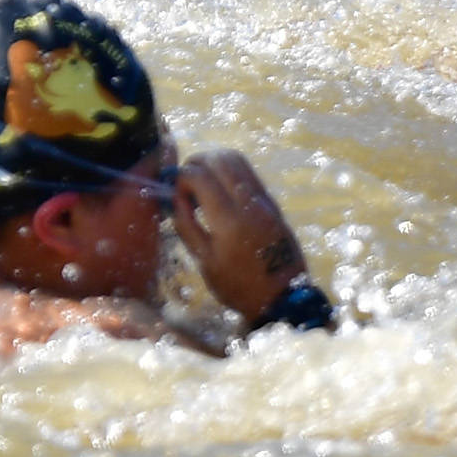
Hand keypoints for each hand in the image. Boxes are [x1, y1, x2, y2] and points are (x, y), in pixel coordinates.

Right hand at [171, 149, 312, 323]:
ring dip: (214, 163)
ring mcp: (264, 200)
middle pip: (219, 158)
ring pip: (237, 160)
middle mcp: (248, 202)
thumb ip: (187, 226)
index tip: (174, 192)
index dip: (180, 177)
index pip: (199, 175)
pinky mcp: (272, 203)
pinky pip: (248, 173)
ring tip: (202, 182)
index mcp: (228, 219)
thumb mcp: (205, 261)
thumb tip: (174, 198)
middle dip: (196, 163)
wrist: (283, 297)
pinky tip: (220, 191)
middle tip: (185, 182)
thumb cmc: (238, 285)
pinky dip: (229, 172)